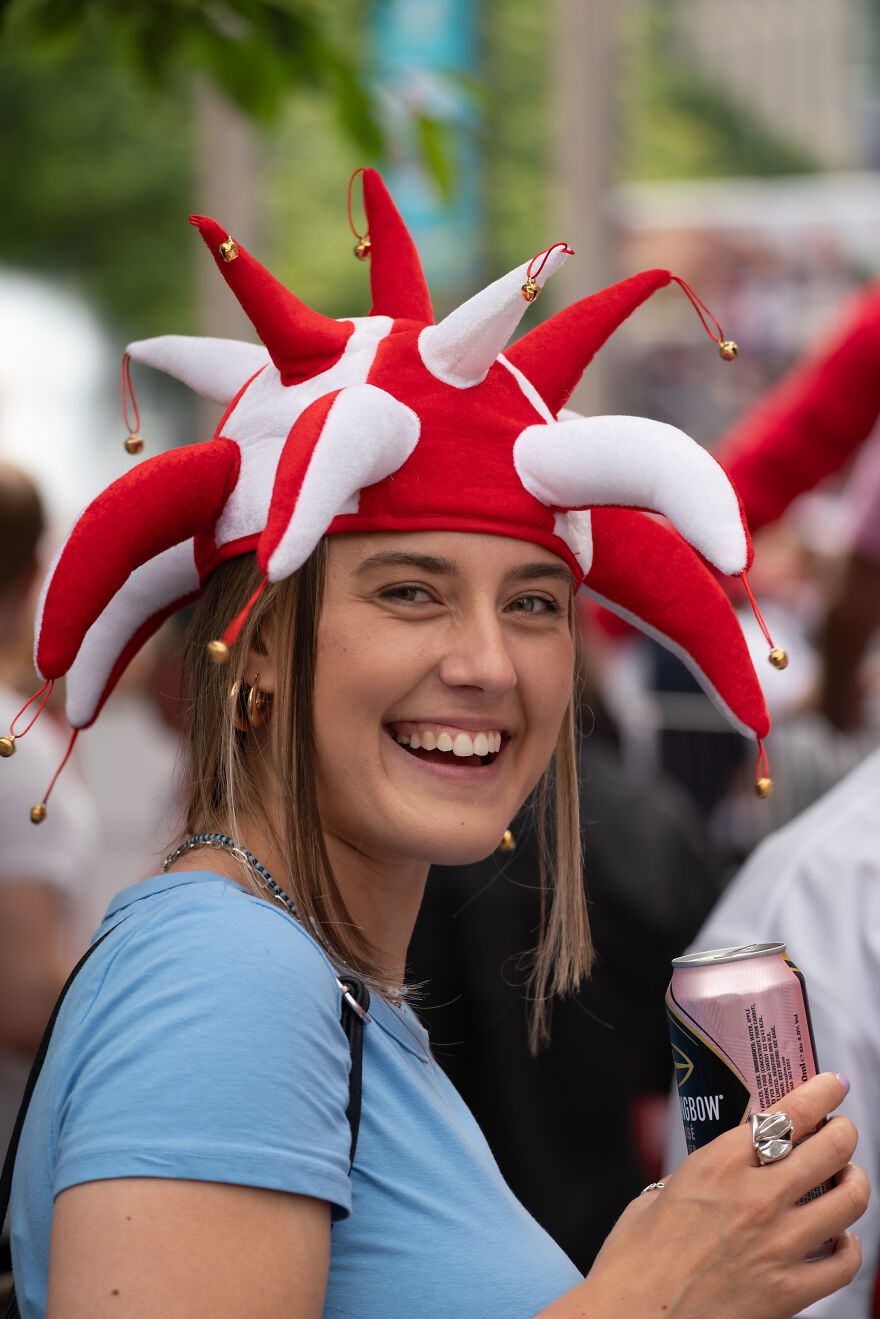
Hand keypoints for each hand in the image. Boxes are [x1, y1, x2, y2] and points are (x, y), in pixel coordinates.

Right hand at [547, 1073, 866, 1318]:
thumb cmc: (634, 1261)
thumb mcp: (660, 1193)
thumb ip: (701, 1174)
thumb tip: (726, 1166)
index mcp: (718, 1164)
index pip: (789, 1114)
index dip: (821, 1094)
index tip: (832, 1086)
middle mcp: (756, 1198)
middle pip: (831, 1149)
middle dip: (844, 1132)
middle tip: (842, 1130)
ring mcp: (778, 1246)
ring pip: (849, 1200)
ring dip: (855, 1181)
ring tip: (847, 1179)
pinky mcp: (790, 1293)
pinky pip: (845, 1263)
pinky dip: (849, 1246)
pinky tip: (839, 1240)